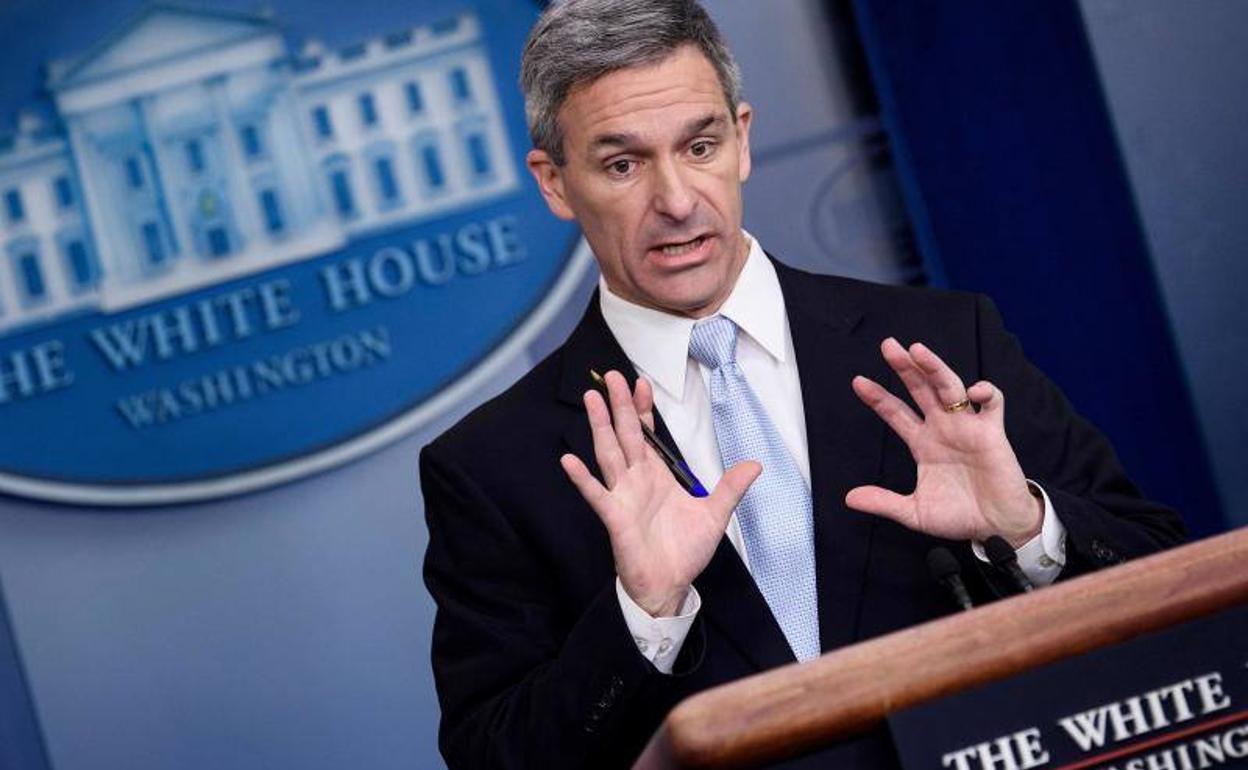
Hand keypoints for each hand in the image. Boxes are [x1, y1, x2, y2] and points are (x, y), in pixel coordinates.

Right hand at [560, 370, 760, 616]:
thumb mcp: (715, 515)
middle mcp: (636, 480)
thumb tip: (755, 464)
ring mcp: (623, 496)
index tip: (640, 382)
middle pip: (626, 434)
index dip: (643, 408)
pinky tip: (569, 461)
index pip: (648, 434)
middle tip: (611, 375)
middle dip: (619, 404)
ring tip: (591, 399)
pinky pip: (596, 494)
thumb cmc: (684, 552)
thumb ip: (731, 488)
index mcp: (657, 476)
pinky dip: (582, 478)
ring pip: (608, 453)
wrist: (670, 586)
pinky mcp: (615, 517)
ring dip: (599, 426)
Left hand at [846, 338, 1042, 547]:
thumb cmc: (960, 517)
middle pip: (921, 389)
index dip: (878, 397)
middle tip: (888, 346)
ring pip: (950, 387)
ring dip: (935, 368)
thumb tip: (849, 498)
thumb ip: (884, 502)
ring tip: (917, 350)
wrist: (997, 529)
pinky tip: (973, 390)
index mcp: (923, 443)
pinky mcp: (992, 433)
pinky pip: (991, 403)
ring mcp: (967, 427)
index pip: (896, 412)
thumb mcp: (914, 512)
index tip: (858, 382)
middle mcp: (943, 428)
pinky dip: (986, 391)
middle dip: (905, 367)